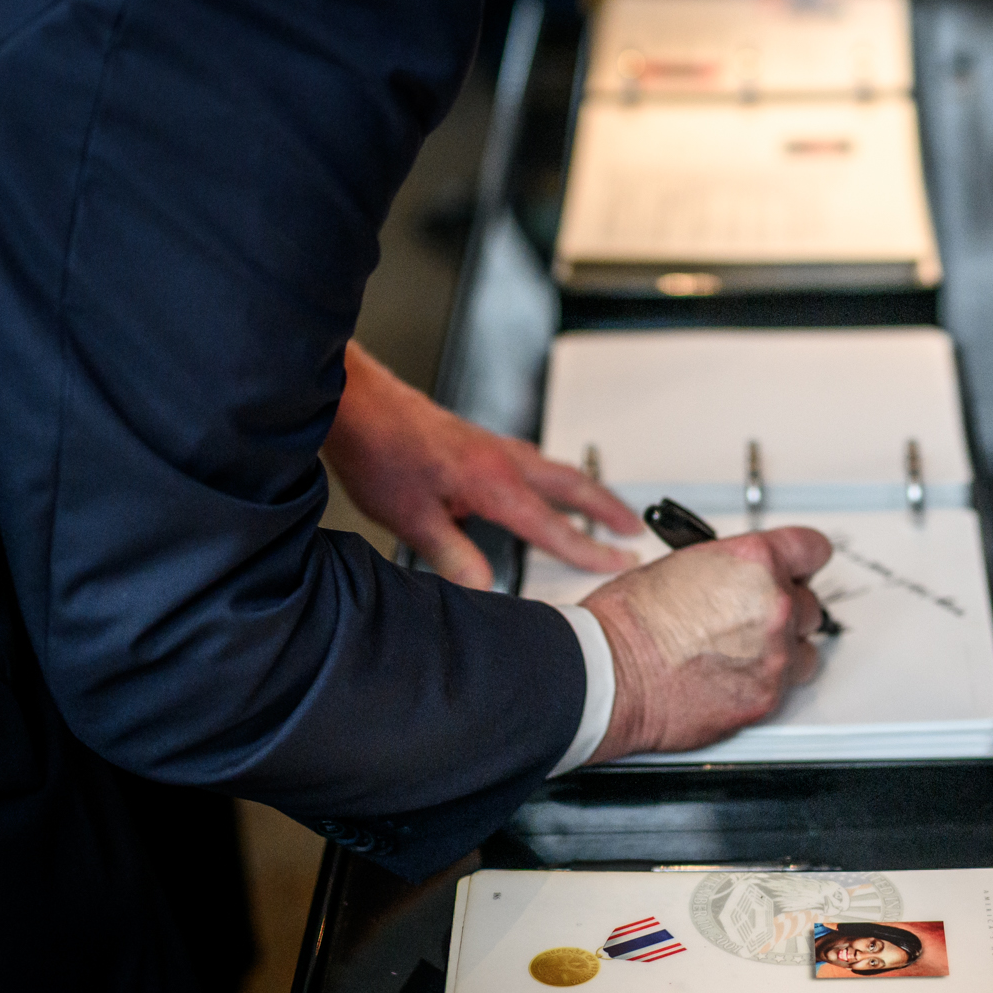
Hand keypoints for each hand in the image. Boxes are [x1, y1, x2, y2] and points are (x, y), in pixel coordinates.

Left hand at [322, 341, 639, 586]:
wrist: (358, 404)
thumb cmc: (380, 451)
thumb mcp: (412, 519)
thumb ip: (453, 556)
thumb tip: (486, 588)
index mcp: (494, 482)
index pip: (553, 526)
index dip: (589, 549)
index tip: (619, 562)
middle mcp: (501, 460)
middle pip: (572, 484)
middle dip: (607, 508)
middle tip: (634, 527)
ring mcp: (492, 446)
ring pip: (554, 469)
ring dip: (584, 489)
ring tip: (600, 507)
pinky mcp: (477, 442)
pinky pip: (531, 460)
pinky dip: (551, 476)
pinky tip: (539, 484)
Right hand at [584, 529, 835, 760]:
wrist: (608, 673)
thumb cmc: (628, 622)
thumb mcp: (682, 566)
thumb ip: (731, 570)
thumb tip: (744, 580)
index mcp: (755, 562)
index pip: (813, 550)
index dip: (803, 561)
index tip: (800, 568)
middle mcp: (774, 605)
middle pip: (810, 604)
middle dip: (784, 610)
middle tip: (753, 619)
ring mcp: (774, 654)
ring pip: (804, 650)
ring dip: (783, 650)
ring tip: (744, 653)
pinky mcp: (766, 697)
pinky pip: (784, 687)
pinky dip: (764, 683)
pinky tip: (732, 677)